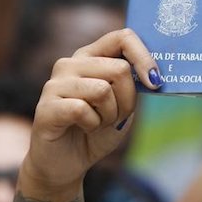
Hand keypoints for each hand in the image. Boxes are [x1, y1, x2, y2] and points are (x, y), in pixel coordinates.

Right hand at [20, 28, 160, 199]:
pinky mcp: (46, 107)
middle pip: (119, 69)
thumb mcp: (123, 104)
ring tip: (98, 123)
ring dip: (110, 115)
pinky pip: (82, 109)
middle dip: (128, 100)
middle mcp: (70, 63)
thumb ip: (133, 84)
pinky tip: (84, 129)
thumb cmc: (96, 131)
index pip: (122, 37)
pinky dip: (92, 125)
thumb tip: (154, 74)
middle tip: (116, 116)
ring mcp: (55, 84)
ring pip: (103, 90)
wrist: (66, 164)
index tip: (155, 81)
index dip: (143, 56)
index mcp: (90, 56)